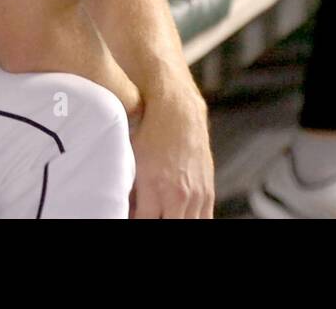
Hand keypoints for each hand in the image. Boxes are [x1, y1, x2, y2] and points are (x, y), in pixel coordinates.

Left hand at [129, 82, 214, 217]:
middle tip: (149, 214)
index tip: (131, 215)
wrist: (178, 110)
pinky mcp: (208, 190)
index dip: (133, 221)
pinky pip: (204, 218)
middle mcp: (178, 194)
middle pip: (168, 226)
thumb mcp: (133, 161)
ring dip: (175, 220)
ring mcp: (196, 194)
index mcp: (155, 187)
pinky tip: (179, 214)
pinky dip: (191, 220)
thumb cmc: (152, 132)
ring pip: (188, 225)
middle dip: (157, 221)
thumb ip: (132, 193)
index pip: (143, 223)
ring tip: (164, 212)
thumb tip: (128, 211)